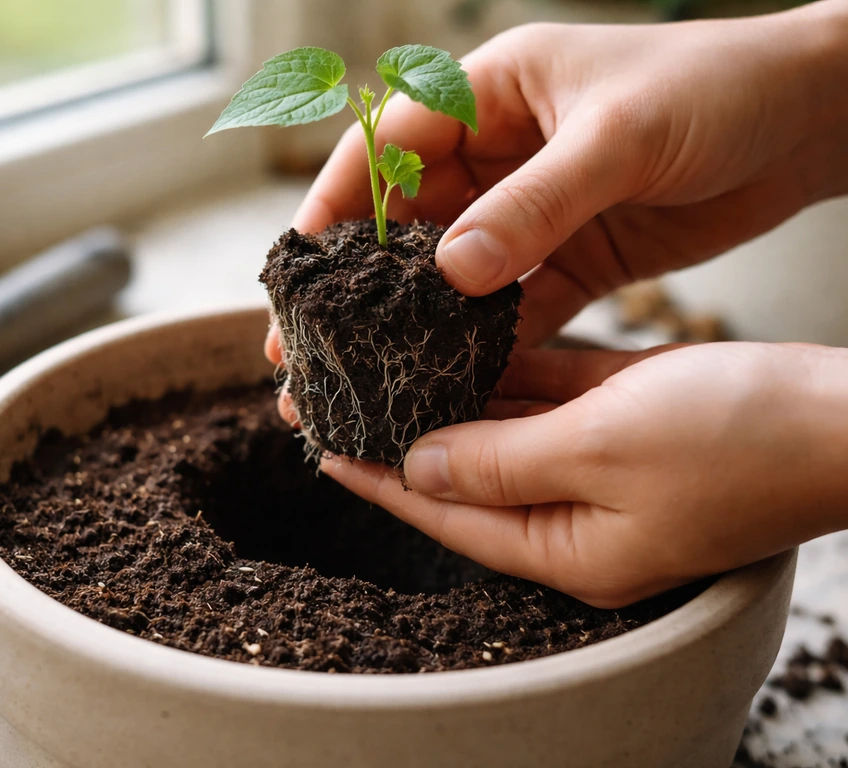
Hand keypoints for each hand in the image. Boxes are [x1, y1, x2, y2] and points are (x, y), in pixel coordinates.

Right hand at [274, 0, 847, 351]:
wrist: (812, 118)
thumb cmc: (719, 88)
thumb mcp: (619, 137)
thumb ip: (534, 205)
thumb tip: (452, 273)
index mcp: (493, 92)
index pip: (388, 147)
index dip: (338, 207)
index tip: (300, 269)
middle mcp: (502, 150)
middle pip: (410, 222)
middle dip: (365, 283)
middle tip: (318, 344)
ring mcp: (535, 208)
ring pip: (457, 270)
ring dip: (419, 320)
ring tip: (374, 372)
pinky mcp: (574, 254)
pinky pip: (517, 302)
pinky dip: (489, 339)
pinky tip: (457, 379)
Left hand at [320, 342, 847, 606]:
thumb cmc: (740, 438)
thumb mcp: (602, 448)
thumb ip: (500, 461)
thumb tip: (417, 468)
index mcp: (567, 549)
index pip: (445, 513)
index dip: (377, 479)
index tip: (318, 446)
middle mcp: (578, 520)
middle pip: (465, 477)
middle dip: (403, 435)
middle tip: (339, 396)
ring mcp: (604, 473)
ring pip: (504, 434)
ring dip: (449, 400)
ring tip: (383, 365)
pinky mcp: (628, 427)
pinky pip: (549, 404)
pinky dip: (508, 378)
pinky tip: (463, 346)